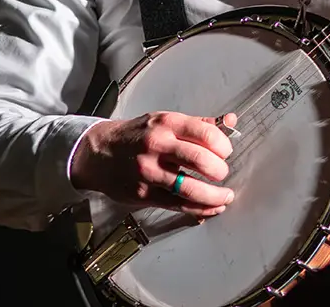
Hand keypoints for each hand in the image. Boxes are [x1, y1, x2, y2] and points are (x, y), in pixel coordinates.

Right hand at [71, 111, 238, 217]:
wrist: (99, 153)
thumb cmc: (136, 135)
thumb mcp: (165, 120)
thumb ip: (199, 124)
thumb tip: (231, 122)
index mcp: (167, 124)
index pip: (206, 134)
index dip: (224, 146)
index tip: (226, 152)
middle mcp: (158, 146)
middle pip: (200, 161)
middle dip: (220, 171)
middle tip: (223, 174)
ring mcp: (149, 172)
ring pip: (190, 188)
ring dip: (214, 195)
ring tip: (225, 196)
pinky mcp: (143, 194)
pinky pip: (177, 205)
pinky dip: (199, 209)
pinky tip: (211, 207)